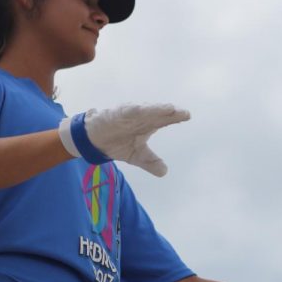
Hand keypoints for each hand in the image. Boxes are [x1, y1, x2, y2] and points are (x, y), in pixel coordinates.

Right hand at [59, 103, 190, 176]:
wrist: (94, 140)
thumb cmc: (118, 143)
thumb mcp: (136, 156)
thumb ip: (150, 163)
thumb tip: (165, 172)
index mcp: (148, 125)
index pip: (165, 120)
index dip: (176, 118)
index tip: (187, 116)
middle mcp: (142, 117)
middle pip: (159, 114)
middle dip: (171, 113)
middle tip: (184, 113)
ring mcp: (130, 114)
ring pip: (145, 110)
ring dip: (157, 109)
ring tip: (169, 109)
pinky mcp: (117, 114)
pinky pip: (127, 111)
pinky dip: (135, 110)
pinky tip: (144, 109)